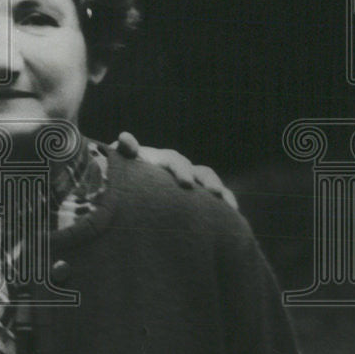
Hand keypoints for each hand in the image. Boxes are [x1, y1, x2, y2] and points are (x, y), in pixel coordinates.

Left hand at [113, 131, 238, 210]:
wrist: (126, 190)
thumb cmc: (122, 176)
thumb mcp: (120, 164)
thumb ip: (124, 152)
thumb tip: (125, 137)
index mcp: (162, 160)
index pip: (174, 161)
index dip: (181, 170)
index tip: (186, 183)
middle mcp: (181, 169)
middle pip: (200, 172)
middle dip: (207, 182)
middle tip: (213, 193)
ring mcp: (191, 183)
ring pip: (211, 185)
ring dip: (221, 193)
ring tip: (230, 206)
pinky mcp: (197, 199)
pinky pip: (216, 201)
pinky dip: (226, 205)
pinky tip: (234, 216)